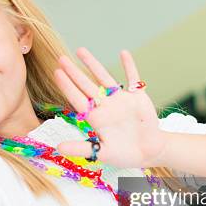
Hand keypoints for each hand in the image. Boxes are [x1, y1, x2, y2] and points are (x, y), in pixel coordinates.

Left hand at [54, 47, 161, 167]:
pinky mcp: (138, 98)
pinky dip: (129, 67)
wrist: (149, 153)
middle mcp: (105, 106)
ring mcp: (121, 100)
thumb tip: (58, 147)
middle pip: (86, 85)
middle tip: (61, 58)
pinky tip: (123, 53)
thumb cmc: (124, 155)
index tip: (56, 73)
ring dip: (93, 64)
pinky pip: (134, 79)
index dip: (67, 86)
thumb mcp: (101, 153)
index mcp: (95, 118)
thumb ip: (81, 148)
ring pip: (104, 78)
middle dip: (74, 72)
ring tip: (80, 51)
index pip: (77, 98)